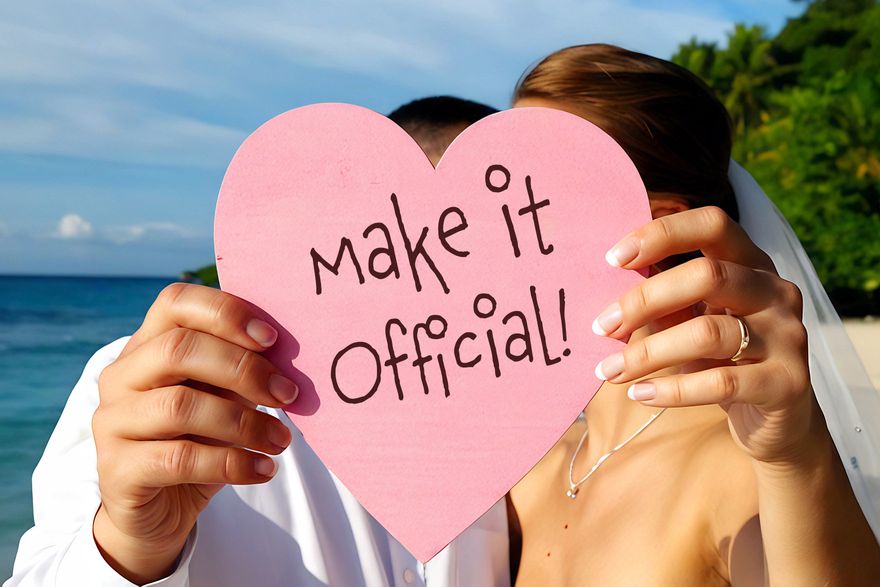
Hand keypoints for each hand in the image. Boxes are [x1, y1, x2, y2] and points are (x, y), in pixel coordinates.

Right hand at [91, 283, 297, 582]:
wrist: (157, 513)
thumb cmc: (197, 442)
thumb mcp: (222, 398)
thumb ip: (241, 372)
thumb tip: (290, 358)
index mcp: (147, 345)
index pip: (176, 302)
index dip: (225, 312)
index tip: (271, 338)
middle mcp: (121, 377)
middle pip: (178, 349)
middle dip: (243, 369)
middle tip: (287, 394)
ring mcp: (112, 422)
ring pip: (180, 407)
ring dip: (244, 423)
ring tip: (280, 440)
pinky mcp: (117, 470)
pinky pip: (180, 459)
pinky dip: (231, 463)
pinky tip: (262, 469)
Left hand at [591, 206, 814, 463]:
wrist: (776, 417)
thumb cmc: (722, 358)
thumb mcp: (691, 321)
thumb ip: (664, 302)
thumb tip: (610, 296)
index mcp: (751, 263)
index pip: (712, 225)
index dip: (662, 235)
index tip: (613, 259)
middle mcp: (776, 291)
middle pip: (707, 276)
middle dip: (644, 300)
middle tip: (602, 327)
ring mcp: (788, 336)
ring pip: (708, 333)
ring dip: (648, 353)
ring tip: (610, 370)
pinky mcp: (788, 383)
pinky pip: (720, 382)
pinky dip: (671, 390)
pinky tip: (639, 393)